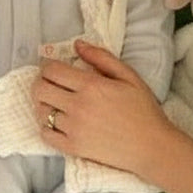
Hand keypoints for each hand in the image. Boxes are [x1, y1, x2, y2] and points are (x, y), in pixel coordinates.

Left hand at [32, 40, 176, 178]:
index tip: (51, 67)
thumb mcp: (128, 76)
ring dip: (44, 104)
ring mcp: (74, 128)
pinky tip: (57, 122)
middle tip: (50, 83)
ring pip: (41, 111)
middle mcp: (78, 106)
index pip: (52, 70)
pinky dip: (46, 126)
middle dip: (41, 82)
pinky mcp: (73, 148)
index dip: (47, 66)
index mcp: (91, 85)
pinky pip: (46, 134)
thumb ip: (101, 57)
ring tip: (55, 102)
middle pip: (40, 89)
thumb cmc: (143, 109)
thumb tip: (77, 45)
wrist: (152, 146)